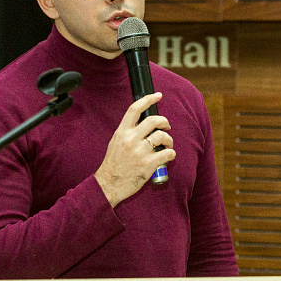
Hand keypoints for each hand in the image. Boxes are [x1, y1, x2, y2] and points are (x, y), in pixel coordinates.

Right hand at [94, 92, 175, 206]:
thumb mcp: (115, 143)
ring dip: (169, 139)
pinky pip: (167, 153)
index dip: (148, 99)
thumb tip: (143, 123)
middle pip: (154, 120)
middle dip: (165, 122)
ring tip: (168, 144)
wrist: (108, 185)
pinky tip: (169, 156)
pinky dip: (171, 154)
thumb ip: (127, 132)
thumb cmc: (113, 164)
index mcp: (122, 132)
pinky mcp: (148, 164)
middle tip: (167, 127)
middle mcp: (131, 139)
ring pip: (163, 136)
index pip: (135, 109)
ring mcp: (140, 152)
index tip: (157, 95)